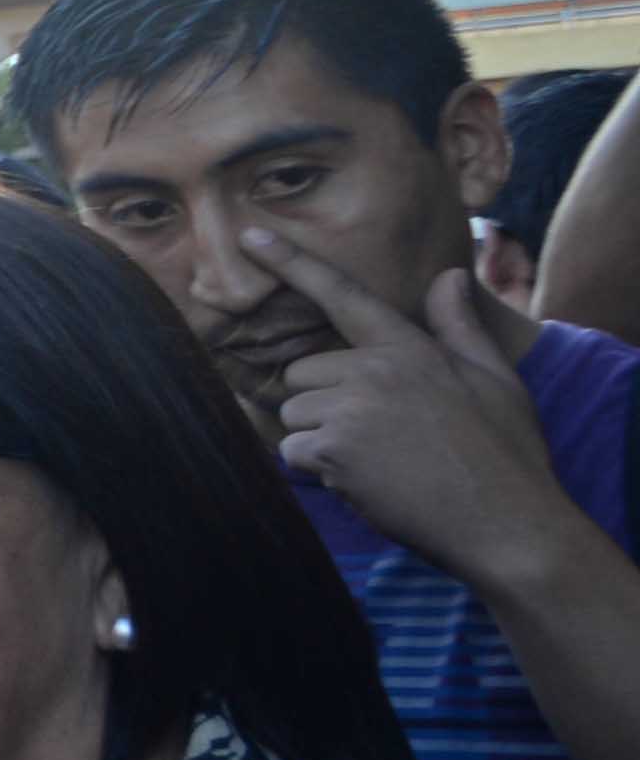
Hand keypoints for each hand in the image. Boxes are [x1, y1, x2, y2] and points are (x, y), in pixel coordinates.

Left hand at [251, 227, 572, 587]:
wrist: (510, 524)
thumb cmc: (506, 454)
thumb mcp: (496, 380)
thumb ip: (459, 327)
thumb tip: (447, 274)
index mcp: (411, 349)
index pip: (343, 296)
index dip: (292, 263)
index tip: (249, 235)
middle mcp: (375, 370)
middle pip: (303, 373)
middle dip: (324, 403)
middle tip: (378, 434)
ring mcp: (352, 408)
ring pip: (295, 415)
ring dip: (321, 441)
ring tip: (379, 460)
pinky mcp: (335, 449)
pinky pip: (294, 453)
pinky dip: (318, 470)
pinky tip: (367, 482)